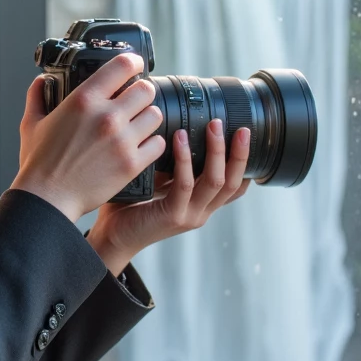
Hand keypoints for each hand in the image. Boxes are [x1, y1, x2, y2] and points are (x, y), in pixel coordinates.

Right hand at [12, 53, 165, 221]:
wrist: (48, 198)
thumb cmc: (39, 163)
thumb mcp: (31, 123)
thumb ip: (37, 95)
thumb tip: (42, 80)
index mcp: (84, 100)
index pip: (123, 65)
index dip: (134, 62)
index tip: (135, 65)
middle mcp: (107, 117)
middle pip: (146, 90)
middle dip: (141, 93)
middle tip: (135, 101)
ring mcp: (121, 141)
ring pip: (155, 115)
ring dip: (147, 118)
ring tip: (137, 125)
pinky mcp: (131, 163)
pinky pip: (157, 144)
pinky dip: (152, 144)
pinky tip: (141, 146)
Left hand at [87, 118, 251, 277]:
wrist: (113, 235)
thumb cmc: (132, 205)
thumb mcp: (160, 181)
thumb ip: (174, 164)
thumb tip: (179, 126)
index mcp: (201, 204)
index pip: (236, 187)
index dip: (247, 164)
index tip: (247, 136)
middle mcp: (201, 211)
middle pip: (233, 182)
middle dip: (240, 153)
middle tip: (240, 127)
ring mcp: (190, 216)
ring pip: (215, 181)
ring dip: (216, 151)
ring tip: (213, 125)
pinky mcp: (172, 216)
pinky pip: (184, 184)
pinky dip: (185, 160)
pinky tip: (180, 139)